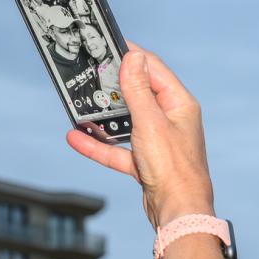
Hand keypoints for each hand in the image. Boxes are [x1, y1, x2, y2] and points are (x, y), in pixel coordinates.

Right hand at [66, 44, 214, 228]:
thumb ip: (138, 90)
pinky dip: (99, 144)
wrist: (178, 211)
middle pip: (138, 94)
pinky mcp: (145, 161)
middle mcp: (170, 120)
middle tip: (91, 76)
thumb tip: (133, 57)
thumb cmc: (173, 167)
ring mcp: (157, 141)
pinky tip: (79, 138)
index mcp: (179, 104)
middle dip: (113, 87)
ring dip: (104, 117)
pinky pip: (118, 148)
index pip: (154, 70)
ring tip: (82, 108)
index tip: (110, 47)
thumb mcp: (150, 122)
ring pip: (125, 122)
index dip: (132, 57)